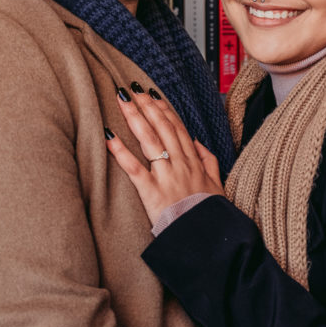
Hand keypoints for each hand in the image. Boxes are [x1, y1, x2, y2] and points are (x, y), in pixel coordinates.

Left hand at [106, 82, 224, 224]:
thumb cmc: (208, 214)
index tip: (152, 95)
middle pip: (161, 127)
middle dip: (146, 105)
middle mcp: (179, 163)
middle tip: (132, 88)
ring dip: (134, 117)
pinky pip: (134, 168)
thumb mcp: (216, 184)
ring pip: (149, 140)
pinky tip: (108, 136)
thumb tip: (196, 141)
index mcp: (193, 161)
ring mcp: (166, 176)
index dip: (163, 109)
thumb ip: (207, 160)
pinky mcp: (152, 192)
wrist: (204, 238)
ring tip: (121, 99)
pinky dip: (120, 151)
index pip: (177, 128)